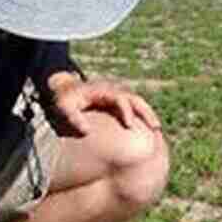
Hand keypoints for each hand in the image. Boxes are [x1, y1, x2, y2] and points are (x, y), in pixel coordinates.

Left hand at [46, 75, 161, 137]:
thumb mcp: (65, 107)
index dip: (126, 111)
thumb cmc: (65, 99)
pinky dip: (142, 117)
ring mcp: (117, 96)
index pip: (120, 99)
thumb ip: (74, 117)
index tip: (130, 126)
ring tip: (157, 130)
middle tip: (156, 127)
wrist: (65, 89)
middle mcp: (113, 91)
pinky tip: (147, 131)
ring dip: (148, 115)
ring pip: (138, 103)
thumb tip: (86, 132)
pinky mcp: (117, 103)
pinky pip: (133, 108)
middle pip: (135, 99)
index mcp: (103, 91)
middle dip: (146, 112)